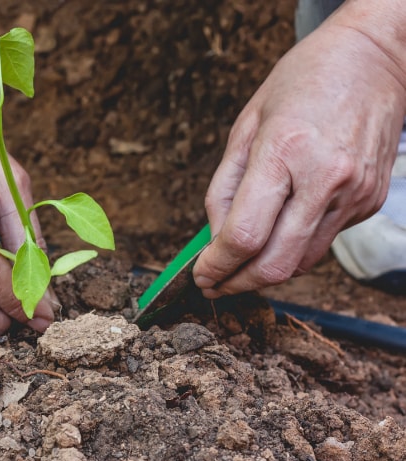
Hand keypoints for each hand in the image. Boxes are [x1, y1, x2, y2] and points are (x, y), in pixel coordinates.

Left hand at [193, 20, 405, 297]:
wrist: (374, 61)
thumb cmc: (301, 83)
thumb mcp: (246, 125)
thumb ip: (225, 186)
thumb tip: (214, 237)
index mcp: (284, 152)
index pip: (244, 235)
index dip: (216, 266)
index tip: (200, 275)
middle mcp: (325, 180)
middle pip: (275, 264)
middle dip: (237, 284)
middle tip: (214, 284)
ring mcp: (353, 195)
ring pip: (300, 263)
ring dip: (263, 273)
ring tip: (237, 267)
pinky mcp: (369, 203)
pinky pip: (322, 243)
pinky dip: (293, 250)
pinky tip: (277, 235)